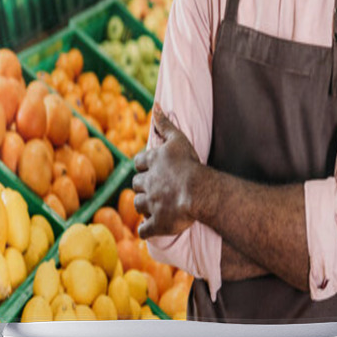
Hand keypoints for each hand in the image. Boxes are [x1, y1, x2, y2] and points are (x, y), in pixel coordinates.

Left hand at [132, 105, 200, 238]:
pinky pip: (144, 230)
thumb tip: (155, 105)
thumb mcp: (178, 138)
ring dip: (145, 206)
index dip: (144, 166)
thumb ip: (165, 123)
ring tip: (155, 206)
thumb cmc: (190, 163)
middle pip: (137, 184)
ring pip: (138, 205)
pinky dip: (147, 230)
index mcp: (152, 163)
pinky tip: (152, 228)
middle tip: (156, 187)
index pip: (139, 163)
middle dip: (144, 186)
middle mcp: (148, 183)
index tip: (151, 169)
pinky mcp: (156, 223)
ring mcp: (150, 204)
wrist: (199, 191)